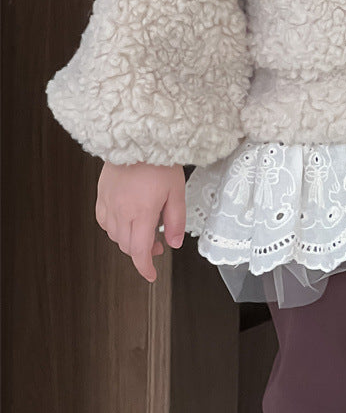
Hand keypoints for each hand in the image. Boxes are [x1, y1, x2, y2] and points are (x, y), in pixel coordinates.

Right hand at [96, 161, 186, 281]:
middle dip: (142, 252)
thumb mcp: (177, 191)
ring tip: (144, 231)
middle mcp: (121, 210)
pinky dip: (114, 227)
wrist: (137, 137)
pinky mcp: (101, 194)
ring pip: (114, 235)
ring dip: (128, 240)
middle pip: (127, 245)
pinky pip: (103, 221)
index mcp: (141, 212)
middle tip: (158, 245)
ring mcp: (108, 202)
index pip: (139, 251)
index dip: (145, 268)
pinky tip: (125, 220)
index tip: (151, 275)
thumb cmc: (158, 160)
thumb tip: (174, 242)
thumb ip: (176, 220)